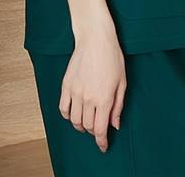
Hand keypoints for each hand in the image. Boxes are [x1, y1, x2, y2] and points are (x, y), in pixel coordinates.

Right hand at [59, 25, 125, 152]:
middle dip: (93, 131)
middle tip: (98, 127)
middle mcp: (87, 98)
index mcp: (103, 99)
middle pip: (87, 126)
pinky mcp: (66, 85)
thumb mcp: (122, 82)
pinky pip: (63, 108)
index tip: (103, 146)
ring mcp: (75, 92)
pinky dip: (68, 115)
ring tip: (87, 121)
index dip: (101, 142)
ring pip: (74, 120)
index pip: (99, 130)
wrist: (95, 38)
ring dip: (80, 125)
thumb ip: (118, 106)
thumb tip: (114, 125)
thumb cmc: (112, 57)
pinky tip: (74, 113)